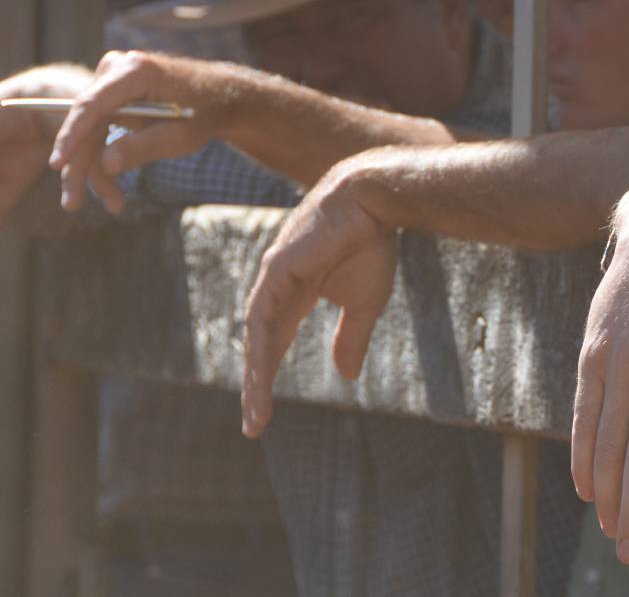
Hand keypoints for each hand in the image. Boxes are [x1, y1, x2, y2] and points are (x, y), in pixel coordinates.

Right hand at [47, 51, 247, 214]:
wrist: (218, 96)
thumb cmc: (204, 113)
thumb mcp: (180, 136)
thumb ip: (143, 147)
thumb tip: (106, 164)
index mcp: (134, 71)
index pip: (92, 105)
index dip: (72, 136)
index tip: (58, 163)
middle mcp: (116, 69)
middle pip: (86, 122)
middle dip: (79, 165)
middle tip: (71, 204)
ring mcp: (112, 80)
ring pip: (90, 130)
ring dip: (94, 169)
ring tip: (111, 205)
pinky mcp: (112, 96)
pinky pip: (99, 129)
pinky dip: (105, 159)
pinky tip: (114, 194)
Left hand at [241, 166, 396, 436]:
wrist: (374, 202)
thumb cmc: (371, 244)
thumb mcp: (364, 304)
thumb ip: (350, 338)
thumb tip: (346, 377)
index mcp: (294, 295)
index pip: (273, 344)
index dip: (267, 378)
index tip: (263, 415)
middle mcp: (276, 288)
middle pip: (260, 346)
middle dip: (256, 387)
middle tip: (254, 426)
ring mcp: (273, 277)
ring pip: (257, 336)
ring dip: (255, 377)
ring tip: (257, 412)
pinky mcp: (277, 268)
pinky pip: (263, 316)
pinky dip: (260, 347)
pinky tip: (260, 375)